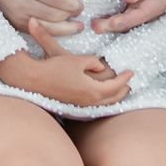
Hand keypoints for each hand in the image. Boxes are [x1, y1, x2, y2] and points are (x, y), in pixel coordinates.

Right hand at [0, 0, 83, 36]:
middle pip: (54, 15)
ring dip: (66, 28)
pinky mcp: (16, 25)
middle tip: (80, 13)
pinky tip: (62, 29)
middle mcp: (23, 3)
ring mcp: (18, 16)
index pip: (58, 0)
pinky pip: (38, 31)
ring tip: (77, 26)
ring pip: (48, 27)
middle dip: (71, 16)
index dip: (72, 5)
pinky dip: (53, 31)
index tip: (80, 5)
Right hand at [0, 19, 133, 106]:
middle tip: (129, 82)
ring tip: (119, 90)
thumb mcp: (77, 60)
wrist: (33, 79)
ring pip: (103, 104)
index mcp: (92, 91)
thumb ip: (93, 62)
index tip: (131, 71)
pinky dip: (102, 101)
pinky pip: (94, 105)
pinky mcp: (72, 105)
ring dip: (114, 97)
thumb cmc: (55, 68)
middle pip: (112, 99)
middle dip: (122, 90)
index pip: (115, 86)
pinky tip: (100, 95)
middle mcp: (88, 102)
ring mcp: (80, 105)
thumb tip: (101, 66)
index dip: (125, 78)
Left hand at [90, 0, 165, 33]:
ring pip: (126, 21)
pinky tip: (102, 18)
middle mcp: (149, 11)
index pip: (136, 17)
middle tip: (94, 26)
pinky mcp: (136, 6)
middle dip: (111, 26)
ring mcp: (142, 9)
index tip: (106, 24)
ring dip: (111, 24)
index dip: (120, 22)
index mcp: (156, 4)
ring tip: (94, 24)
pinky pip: (125, 15)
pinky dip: (113, 18)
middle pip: (129, 23)